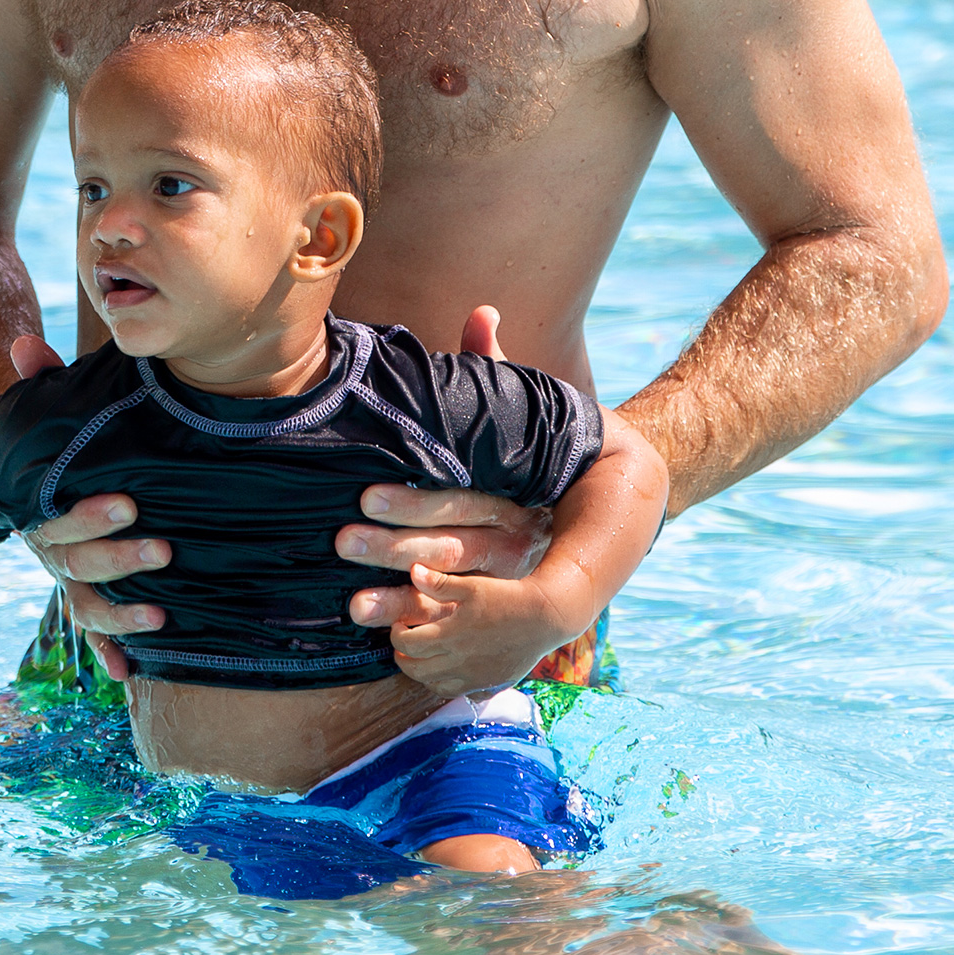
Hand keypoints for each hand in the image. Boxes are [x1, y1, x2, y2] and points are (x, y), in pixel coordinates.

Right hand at [2, 332, 169, 682]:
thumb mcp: (43, 416)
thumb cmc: (51, 447)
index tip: (131, 504)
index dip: (91, 515)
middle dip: (118, 559)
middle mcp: (52, 549)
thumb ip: (41, 383)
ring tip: (160, 615)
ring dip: (119, 615)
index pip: (61, 517)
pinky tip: (127, 673)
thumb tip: (25, 346)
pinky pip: (93, 633)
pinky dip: (108, 653)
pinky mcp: (85, 599)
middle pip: (78, 563)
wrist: (24, 487)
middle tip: (162, 549)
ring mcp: (68, 578)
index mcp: (43, 508)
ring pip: (86, 604)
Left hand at [338, 305, 553, 633]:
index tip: (364, 494)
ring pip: (455, 601)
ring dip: (402, 608)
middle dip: (394, 549)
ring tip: (353, 609)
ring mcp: (514, 586)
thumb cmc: (539, 460)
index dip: (414, 500)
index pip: (461, 499)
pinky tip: (385, 642)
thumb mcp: (524, 419)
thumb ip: (496, 370)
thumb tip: (482, 312)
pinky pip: (464, 635)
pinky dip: (427, 640)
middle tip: (342, 542)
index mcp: (519, 496)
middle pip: (452, 550)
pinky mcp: (505, 618)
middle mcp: (520, 544)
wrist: (611, 519)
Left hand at [384, 561, 582, 697]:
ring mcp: (473, 677)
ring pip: (433, 685)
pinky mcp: (488, 685)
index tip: (399, 624)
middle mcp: (459, 661)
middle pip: (415, 669)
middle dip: (403, 656)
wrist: (544, 618)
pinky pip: (457, 693)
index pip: (408, 643)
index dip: (396, 634)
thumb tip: (413, 571)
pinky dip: (444, 684)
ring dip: (421, 672)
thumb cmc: (507, 597)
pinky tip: (447, 669)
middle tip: (405, 642)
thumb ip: (439, 583)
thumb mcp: (473, 586)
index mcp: (450, 635)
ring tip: (424, 656)